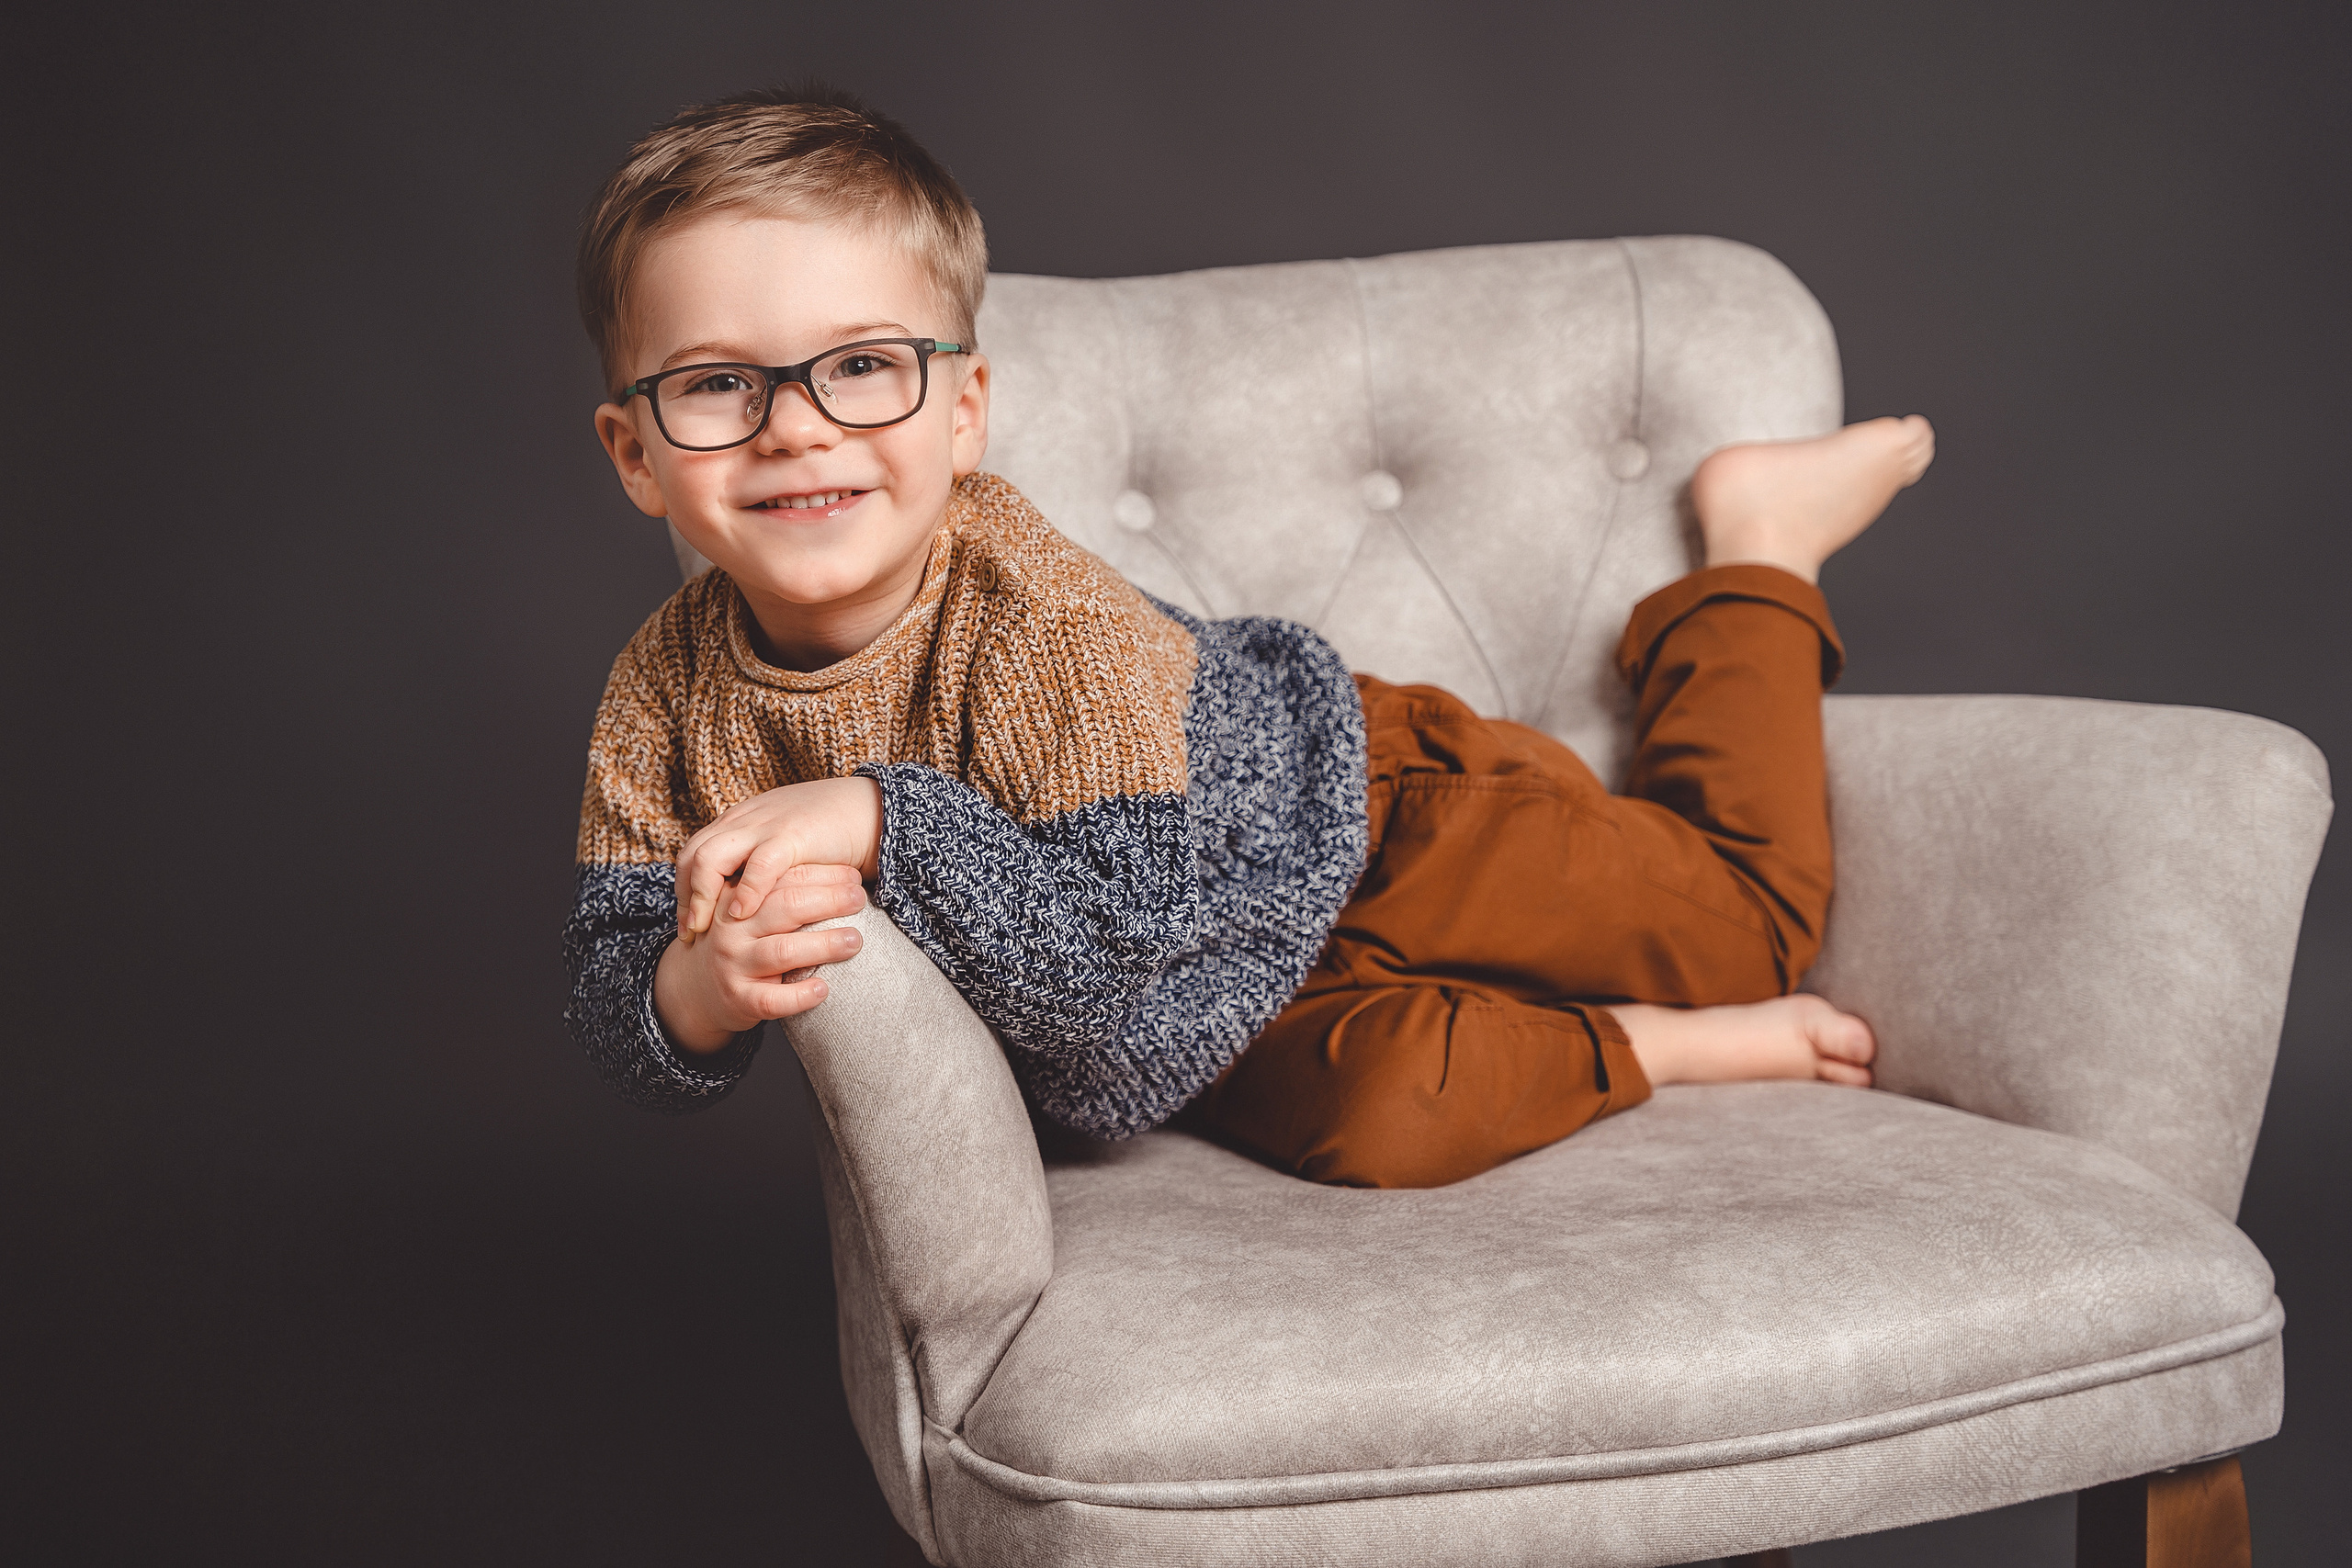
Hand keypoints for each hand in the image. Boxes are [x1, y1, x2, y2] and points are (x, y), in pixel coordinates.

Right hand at [653, 863, 869, 1052]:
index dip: (822, 875)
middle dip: (829, 901)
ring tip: (855, 940)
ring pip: (783, 951)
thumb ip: (781, 893)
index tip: (853, 875)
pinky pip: (772, 1000)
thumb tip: (846, 876)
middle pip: (786, 907)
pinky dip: (800, 996)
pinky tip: (823, 990)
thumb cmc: (741, 943)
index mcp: (737, 897)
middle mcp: (732, 928)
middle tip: (859, 899)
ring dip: (824, 945)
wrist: (696, 989)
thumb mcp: (750, 911)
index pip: (783, 878)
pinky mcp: (739, 999)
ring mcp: (733, 964)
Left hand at [675, 776, 883, 940]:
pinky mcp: (792, 837)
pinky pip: (758, 866)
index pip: (693, 852)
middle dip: (686, 897)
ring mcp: (765, 826)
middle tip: (690, 932)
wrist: (869, 809)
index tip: (688, 922)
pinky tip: (742, 915)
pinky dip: (746, 892)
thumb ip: (760, 859)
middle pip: (692, 856)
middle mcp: (745, 820)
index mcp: (740, 820)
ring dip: (704, 896)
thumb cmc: (830, 834)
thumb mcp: (783, 842)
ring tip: (707, 927)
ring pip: (711, 858)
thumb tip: (743, 897)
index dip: (684, 888)